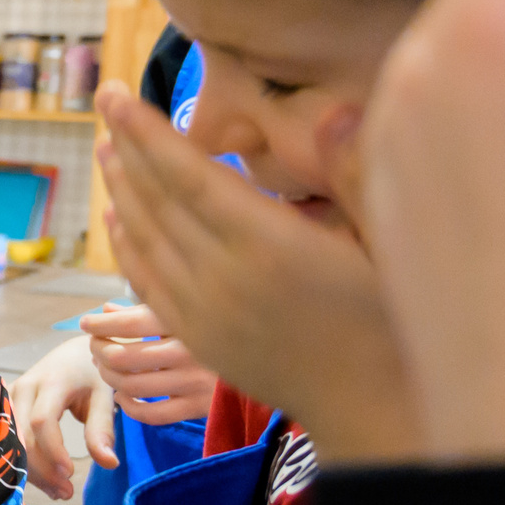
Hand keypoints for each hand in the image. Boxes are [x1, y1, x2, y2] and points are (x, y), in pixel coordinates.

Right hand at [9, 335, 98, 497]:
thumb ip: (103, 428)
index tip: (70, 474)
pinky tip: (43, 479)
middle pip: (22, 435)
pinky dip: (25, 461)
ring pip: (11, 439)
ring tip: (58, 490)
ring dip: (31, 469)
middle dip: (41, 468)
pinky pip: (9, 437)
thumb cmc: (92, 372)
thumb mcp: (104, 395)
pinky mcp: (5, 406)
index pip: (42, 421)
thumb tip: (109, 464)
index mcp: (51, 381)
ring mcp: (10, 396)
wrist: (73, 352)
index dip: (52, 450)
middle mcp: (24, 388)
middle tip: (66, 492)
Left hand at [81, 303, 218, 430]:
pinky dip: (129, 407)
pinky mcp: (200, 406)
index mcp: (189, 320)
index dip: (101, 324)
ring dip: (109, 378)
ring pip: (131, 385)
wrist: (270, 358)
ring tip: (106, 370)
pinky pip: (152, 414)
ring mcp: (196, 381)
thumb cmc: (219, 328)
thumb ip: (147, 311)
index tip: (85, 323)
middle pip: (123, 355)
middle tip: (94, 348)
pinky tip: (123, 397)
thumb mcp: (187, 311)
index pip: (131, 322)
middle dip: (99, 351)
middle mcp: (192, 350)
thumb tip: (106, 310)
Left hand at [95, 83, 418, 462]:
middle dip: (126, 148)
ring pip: (143, 239)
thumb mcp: (394, 242)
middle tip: (103, 101)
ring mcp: (202, 313)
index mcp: (270, 246)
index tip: (115, 95)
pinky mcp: (197, 339)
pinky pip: (144, 282)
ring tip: (106, 147)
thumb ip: (357, 175)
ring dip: (120, 190)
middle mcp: (223, 278)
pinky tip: (117, 216)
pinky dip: (125, 243)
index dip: (147, 133)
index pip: (189, 176)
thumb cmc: (401, 317)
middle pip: (156, 202)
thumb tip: (332, 112)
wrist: (377, 409)